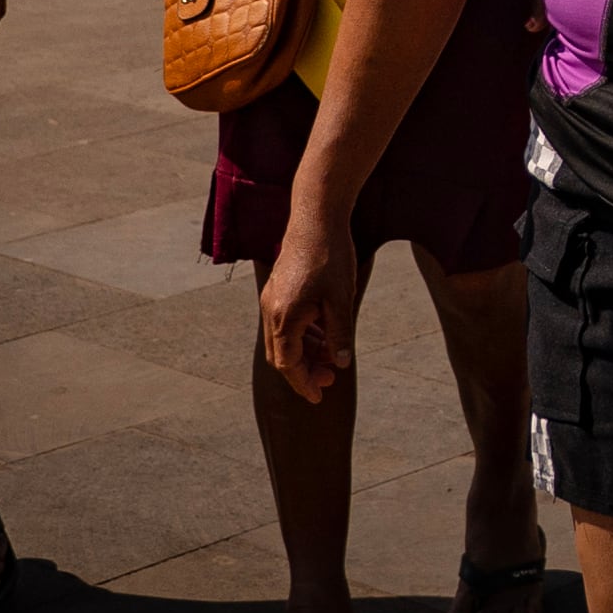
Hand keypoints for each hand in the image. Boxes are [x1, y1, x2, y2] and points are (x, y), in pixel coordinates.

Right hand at [257, 215, 359, 405]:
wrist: (316, 215)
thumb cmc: (330, 256)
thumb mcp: (341, 300)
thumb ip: (340, 335)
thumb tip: (340, 363)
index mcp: (284, 317)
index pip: (288, 364)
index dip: (304, 383)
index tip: (319, 397)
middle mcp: (271, 310)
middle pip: (282, 355)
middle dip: (304, 370)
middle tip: (330, 378)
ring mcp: (273, 298)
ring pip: (284, 339)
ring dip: (305, 352)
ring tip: (332, 356)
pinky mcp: (279, 288)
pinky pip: (286, 322)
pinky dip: (303, 334)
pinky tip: (325, 332)